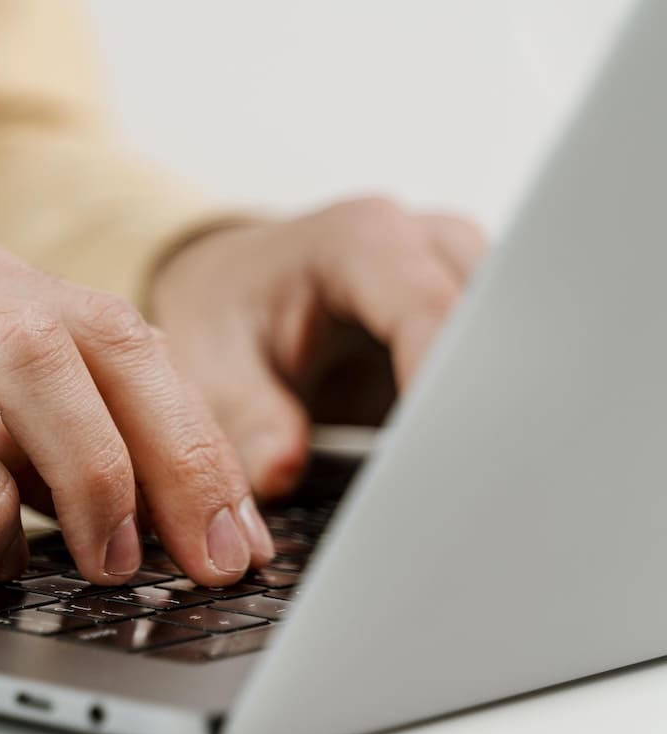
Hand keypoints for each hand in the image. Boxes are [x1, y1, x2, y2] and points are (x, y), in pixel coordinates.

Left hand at [147, 197, 487, 497]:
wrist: (235, 284)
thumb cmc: (223, 310)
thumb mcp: (208, 359)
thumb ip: (244, 413)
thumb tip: (282, 473)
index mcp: (363, 241)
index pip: (434, 311)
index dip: (448, 388)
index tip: (447, 461)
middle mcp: (432, 247)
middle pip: (500, 326)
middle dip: (491, 407)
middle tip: (470, 491)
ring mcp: (468, 281)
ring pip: (524, 349)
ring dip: (506, 416)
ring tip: (479, 490)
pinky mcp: (482, 323)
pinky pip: (514, 369)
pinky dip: (501, 420)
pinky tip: (481, 477)